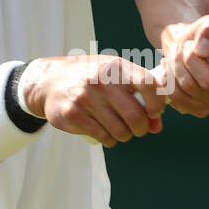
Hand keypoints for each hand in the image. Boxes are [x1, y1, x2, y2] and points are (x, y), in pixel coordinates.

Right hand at [20, 56, 165, 147]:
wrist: (51, 81)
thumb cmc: (91, 79)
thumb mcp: (115, 77)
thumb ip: (139, 96)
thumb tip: (157, 126)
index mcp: (115, 67)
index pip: (148, 85)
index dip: (157, 103)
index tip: (154, 112)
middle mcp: (101, 81)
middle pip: (136, 116)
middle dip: (141, 128)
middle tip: (137, 129)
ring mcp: (85, 98)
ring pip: (120, 130)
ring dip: (125, 136)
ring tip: (120, 131)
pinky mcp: (73, 115)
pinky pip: (103, 137)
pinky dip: (109, 140)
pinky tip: (106, 135)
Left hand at [159, 14, 208, 116]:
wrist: (188, 49)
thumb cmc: (203, 37)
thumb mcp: (208, 23)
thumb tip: (202, 50)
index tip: (202, 47)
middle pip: (208, 82)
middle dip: (189, 60)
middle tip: (184, 46)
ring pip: (190, 88)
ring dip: (176, 67)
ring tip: (174, 54)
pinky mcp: (199, 110)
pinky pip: (178, 98)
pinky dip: (169, 80)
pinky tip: (170, 69)